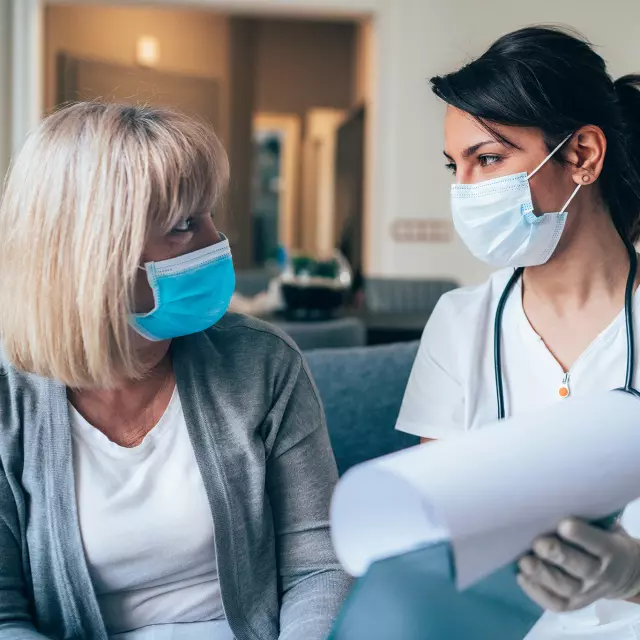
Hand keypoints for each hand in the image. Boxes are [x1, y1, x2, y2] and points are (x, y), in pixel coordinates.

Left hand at [517, 518, 639, 611]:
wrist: (623, 572)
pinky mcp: (575, 603)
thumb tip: (554, 500)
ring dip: (542, 575)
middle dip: (557, 555)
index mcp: (610, 549)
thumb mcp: (603, 527)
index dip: (581, 535)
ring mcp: (587, 591)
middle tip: (537, 543)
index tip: (563, 524)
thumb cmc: (601, 538)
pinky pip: (556, 603)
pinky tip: (522, 577)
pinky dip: (537, 592)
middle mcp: (600, 573)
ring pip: (565, 587)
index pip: (598, 544)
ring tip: (524, 562)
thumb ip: (586, 519)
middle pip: (580, 567)